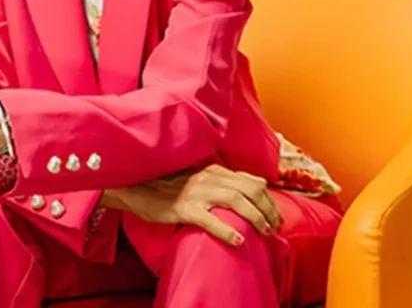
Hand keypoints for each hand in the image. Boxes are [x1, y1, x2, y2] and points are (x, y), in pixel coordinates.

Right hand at [101, 164, 281, 246]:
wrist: (137, 188)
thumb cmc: (168, 187)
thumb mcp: (198, 179)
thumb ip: (220, 182)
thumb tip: (247, 190)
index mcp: (214, 170)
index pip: (252, 180)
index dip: (269, 199)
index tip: (274, 214)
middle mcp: (209, 177)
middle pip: (251, 189)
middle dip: (269, 209)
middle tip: (274, 226)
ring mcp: (197, 192)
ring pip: (238, 201)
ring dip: (257, 218)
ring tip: (264, 232)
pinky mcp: (184, 208)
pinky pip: (211, 220)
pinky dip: (227, 231)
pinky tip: (237, 241)